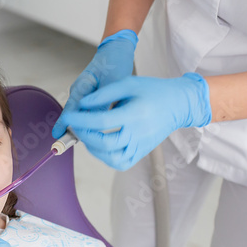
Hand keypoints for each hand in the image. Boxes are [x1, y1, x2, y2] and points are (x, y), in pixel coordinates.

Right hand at [52, 29, 137, 138]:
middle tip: (68, 143)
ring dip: (82, 125)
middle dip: (73, 128)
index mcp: (81, 87)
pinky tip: (94, 128)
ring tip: (82, 139)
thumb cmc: (114, 64)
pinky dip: (89, 120)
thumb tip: (96, 122)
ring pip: (81, 113)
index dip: (63, 123)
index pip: (70, 109)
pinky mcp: (90, 97)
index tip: (56, 136)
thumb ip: (103, 103)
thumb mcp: (112, 83)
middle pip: (74, 114)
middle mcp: (80, 92)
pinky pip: (86, 111)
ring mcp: (83, 94)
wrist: (117, 51)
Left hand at [60, 73, 210, 170]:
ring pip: (111, 158)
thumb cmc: (153, 90)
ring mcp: (141, 146)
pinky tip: (99, 145)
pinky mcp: (142, 152)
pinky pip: (120, 163)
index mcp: (135, 114)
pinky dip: (106, 157)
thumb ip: (104, 93)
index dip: (80, 120)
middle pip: (104, 143)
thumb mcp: (128, 83)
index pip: (101, 122)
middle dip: (84, 135)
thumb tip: (82, 104)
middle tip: (74, 125)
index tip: (67, 116)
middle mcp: (138, 133)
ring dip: (93, 148)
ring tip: (86, 135)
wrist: (179, 104)